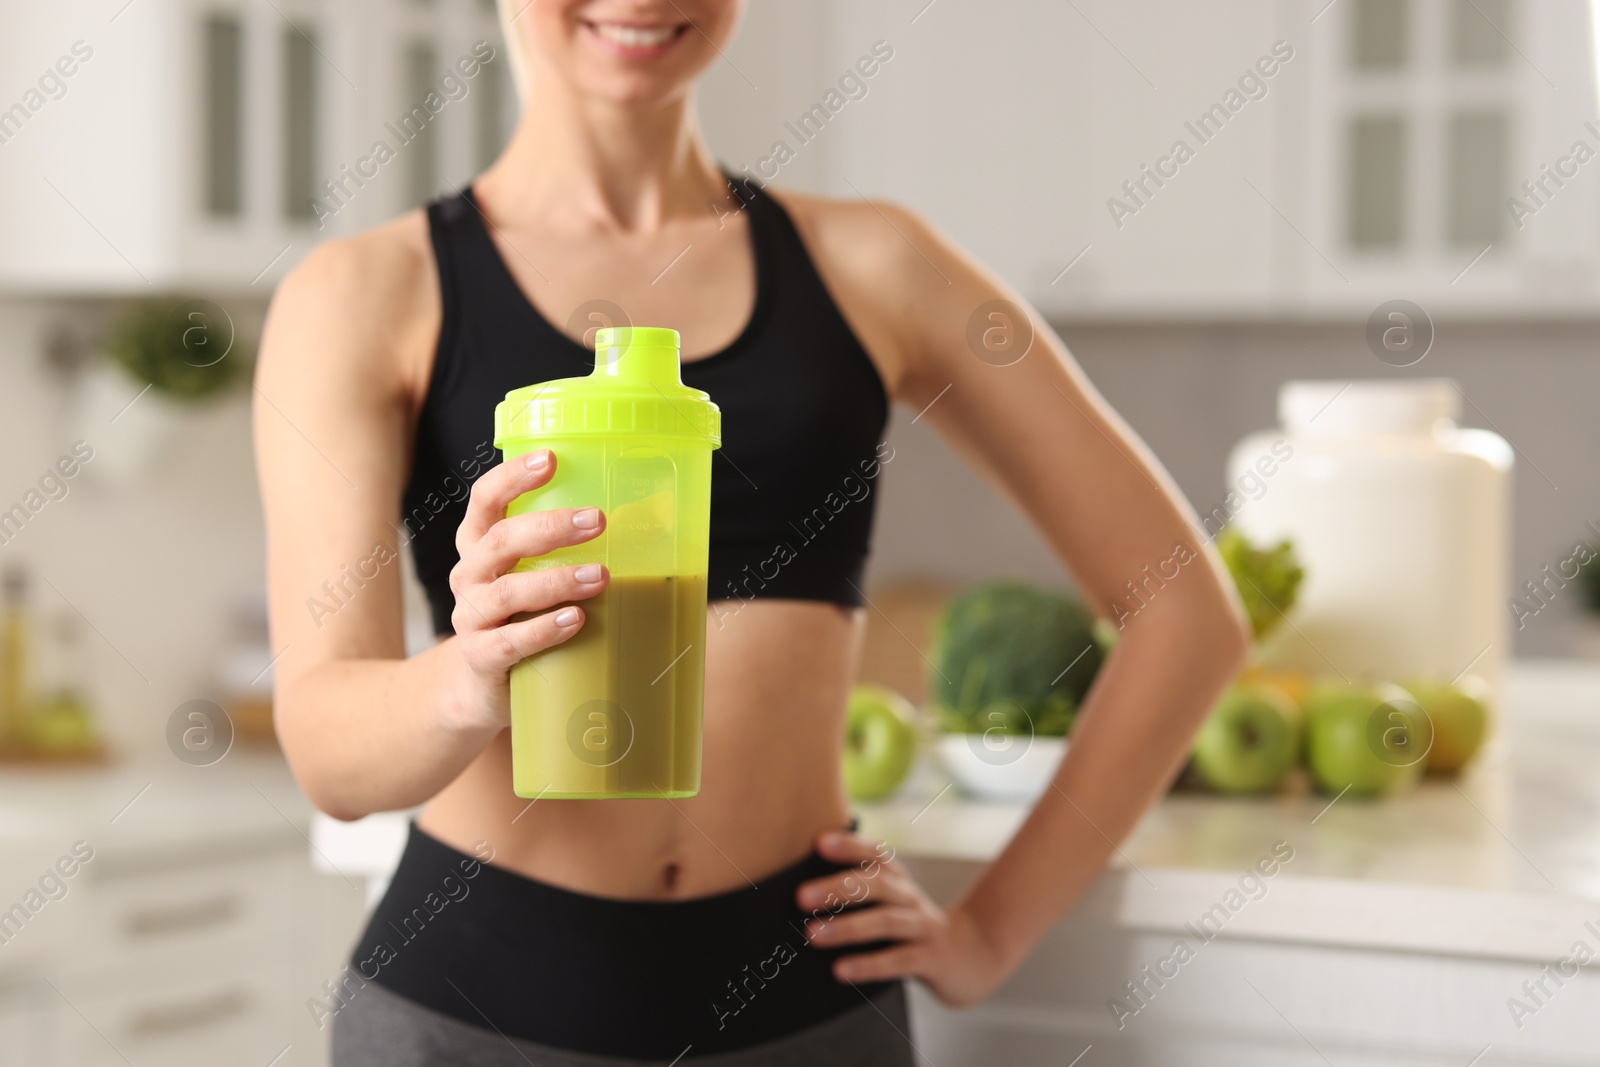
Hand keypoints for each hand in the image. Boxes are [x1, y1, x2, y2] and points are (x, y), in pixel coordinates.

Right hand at [446, 449, 607, 729]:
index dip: (513, 477)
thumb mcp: (537, 574)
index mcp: (480, 544)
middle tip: (596, 520)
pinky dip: (543, 629)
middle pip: (501, 540)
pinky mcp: (481, 656)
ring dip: (556, 580)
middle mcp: (469, 574)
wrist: (482, 684)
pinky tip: (575, 620)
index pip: (486, 499)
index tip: (550, 459)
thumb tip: (657, 516)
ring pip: (507, 592)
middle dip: (550, 527)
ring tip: (600, 576)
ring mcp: (471, 616)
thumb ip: (575, 547)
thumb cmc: (523, 614)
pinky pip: (509, 641)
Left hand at [796, 830, 1011, 1007]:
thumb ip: (859, 895)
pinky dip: (869, 965)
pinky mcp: (932, 959)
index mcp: (899, 881)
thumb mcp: (891, 905)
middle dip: (837, 888)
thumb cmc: (914, 929)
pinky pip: (899, 961)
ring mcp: (924, 927)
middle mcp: (911, 898)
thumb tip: (799, 893)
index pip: (876, 854)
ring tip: (813, 934)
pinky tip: (841, 970)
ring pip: (887, 921)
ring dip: (847, 927)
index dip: (850, 846)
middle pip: (876, 884)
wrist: (973, 957)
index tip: (819, 843)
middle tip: (800, 896)